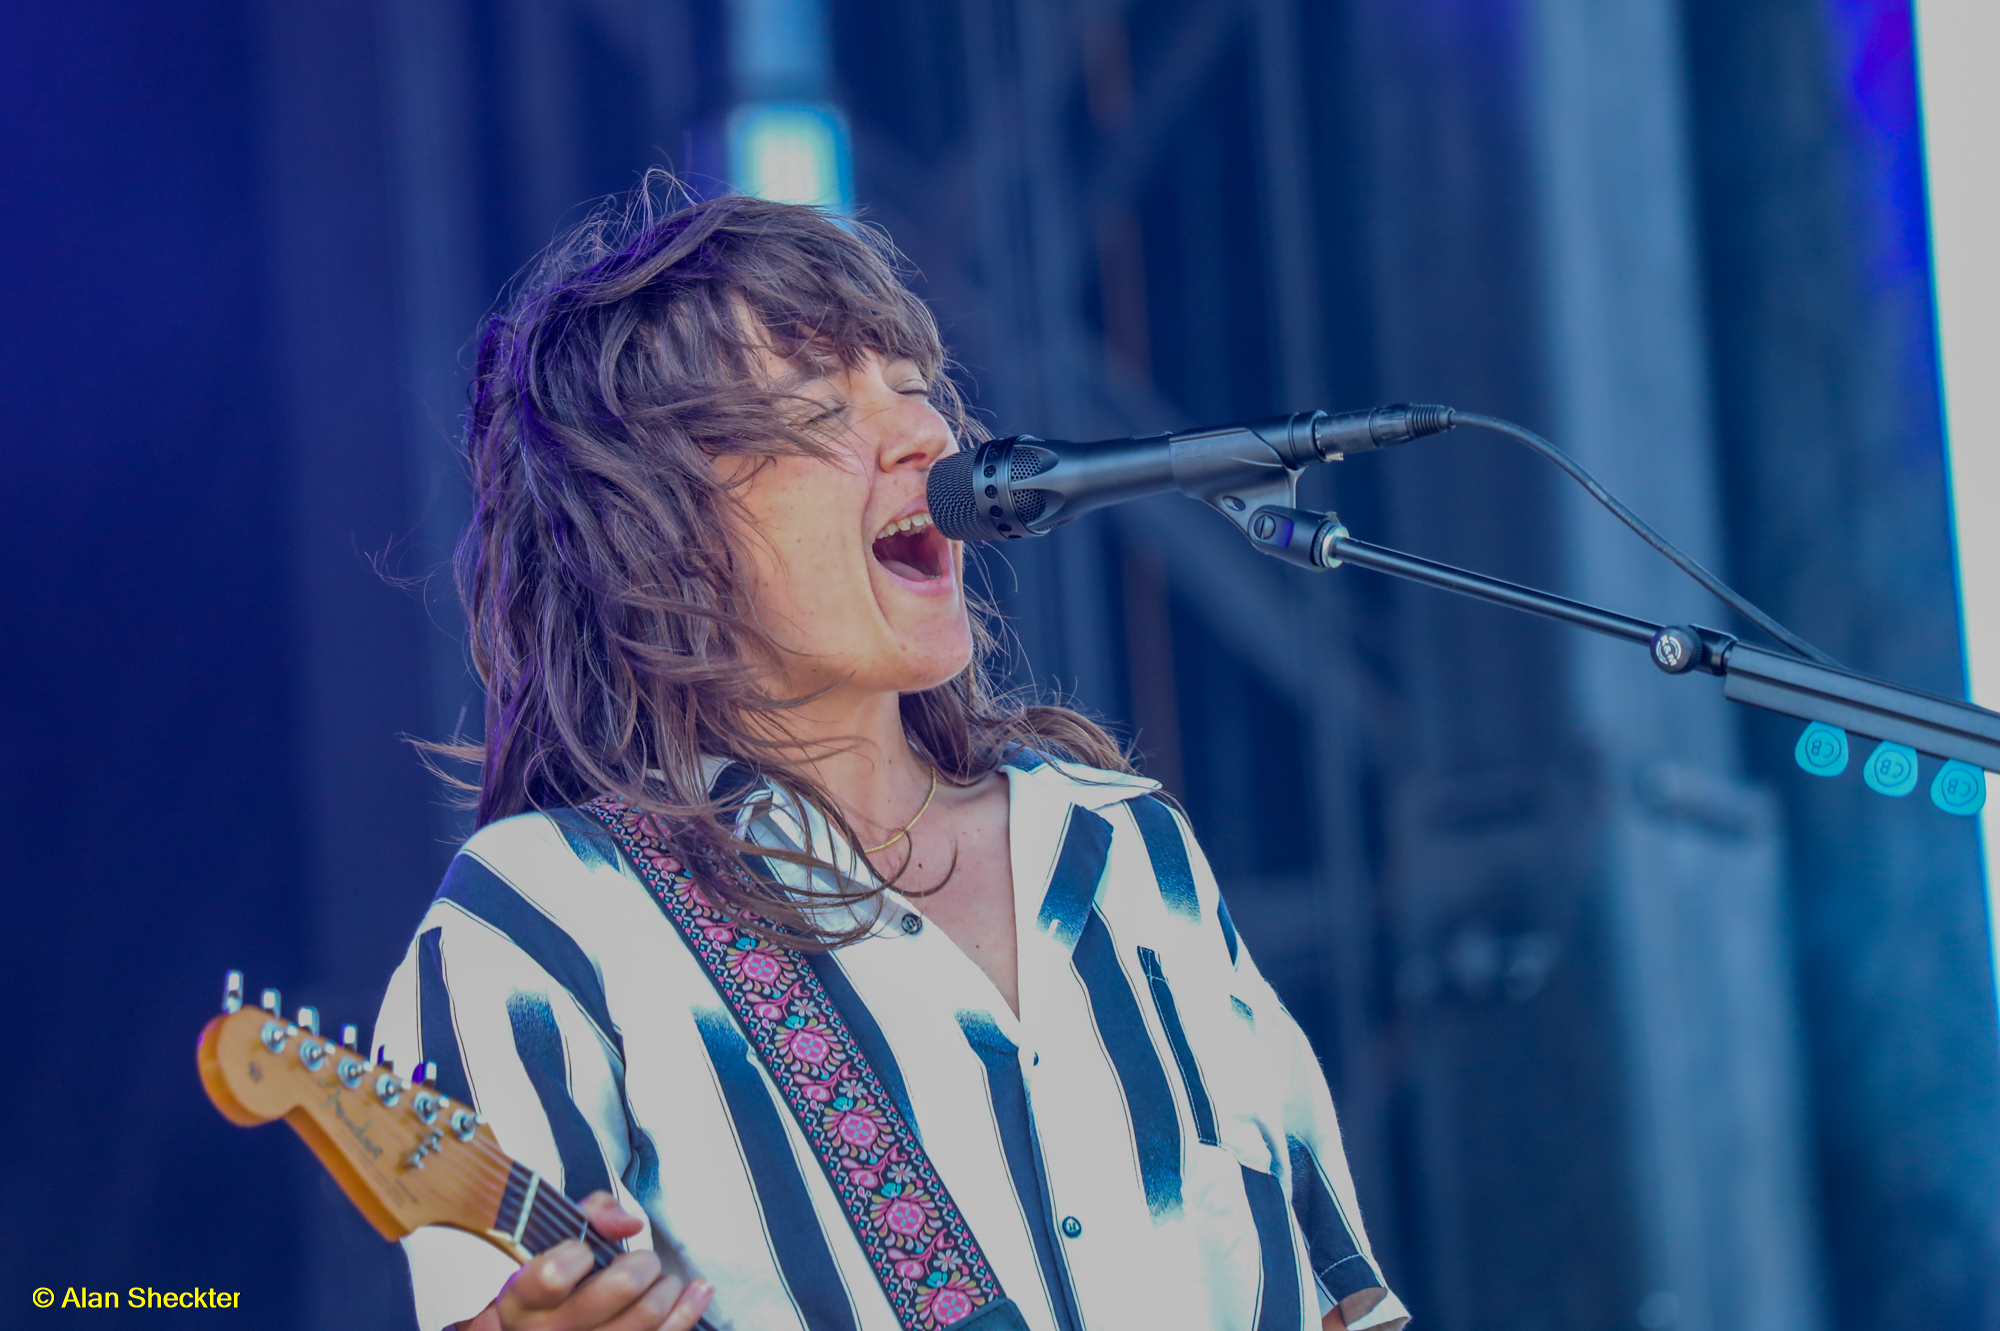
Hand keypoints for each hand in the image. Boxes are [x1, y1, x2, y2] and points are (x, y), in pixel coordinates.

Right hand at [458, 1193, 712, 1330]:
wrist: (547, 1329)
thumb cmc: (554, 1282)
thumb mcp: (554, 1241)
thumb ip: (590, 1215)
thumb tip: (630, 1224)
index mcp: (523, 1301)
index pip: (553, 1275)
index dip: (577, 1254)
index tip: (584, 1250)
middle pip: (621, 1287)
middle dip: (642, 1263)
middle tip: (640, 1262)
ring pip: (649, 1313)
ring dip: (665, 1286)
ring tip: (658, 1280)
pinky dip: (689, 1308)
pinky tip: (697, 1291)